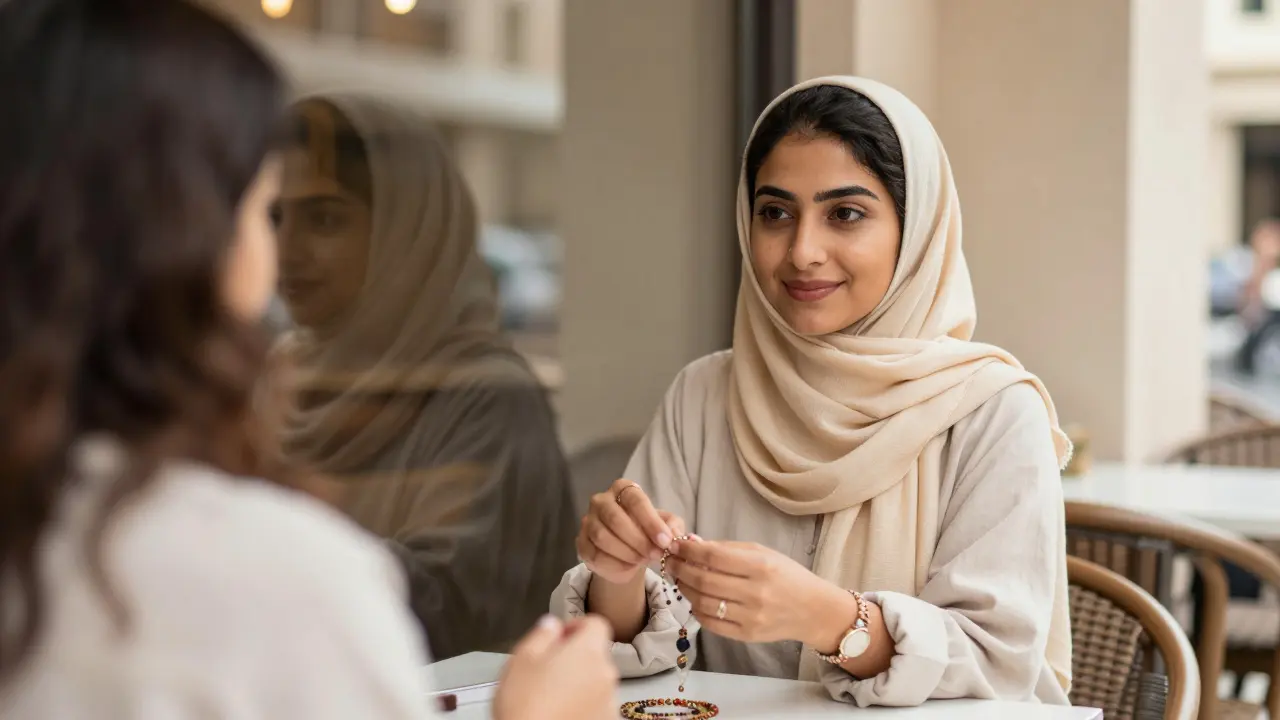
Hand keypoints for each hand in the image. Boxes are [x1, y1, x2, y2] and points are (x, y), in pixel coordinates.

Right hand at [493, 615, 618, 719]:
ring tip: (548, 698)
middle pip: (595, 654)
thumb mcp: (521, 660)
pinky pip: (596, 707)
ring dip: (577, 684)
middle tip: (545, 670)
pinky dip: (582, 707)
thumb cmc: (526, 707)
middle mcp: (606, 675)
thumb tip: (552, 625)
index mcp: (588, 651)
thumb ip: (541, 634)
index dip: (576, 626)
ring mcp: (609, 702)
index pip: (596, 623)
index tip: (558, 638)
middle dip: (574, 658)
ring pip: (595, 682)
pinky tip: (558, 714)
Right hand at [577, 478, 685, 584]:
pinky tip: (629, 568)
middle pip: (615, 518)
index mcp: (623, 489)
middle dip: (638, 540)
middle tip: (655, 554)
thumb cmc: (648, 532)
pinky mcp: (581, 543)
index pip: (635, 500)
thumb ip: (673, 526)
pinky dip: (615, 565)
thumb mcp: (667, 526)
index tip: (665, 541)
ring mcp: (588, 521)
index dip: (651, 522)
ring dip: (627, 553)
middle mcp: (601, 501)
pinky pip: (595, 555)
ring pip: (603, 537)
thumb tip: (674, 535)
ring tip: (643, 560)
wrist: (630, 553)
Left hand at [666, 538, 852, 646]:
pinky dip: (697, 609)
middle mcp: (755, 592)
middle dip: (680, 569)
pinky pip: (711, 623)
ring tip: (680, 580)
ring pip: (703, 603)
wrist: (814, 610)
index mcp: (760, 566)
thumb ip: (728, 548)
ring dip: (685, 590)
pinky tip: (695, 599)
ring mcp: (750, 617)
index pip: (713, 556)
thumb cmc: (787, 576)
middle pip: (704, 580)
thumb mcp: (763, 553)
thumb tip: (693, 543)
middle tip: (670, 562)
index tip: (675, 546)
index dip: (688, 550)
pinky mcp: (747, 635)